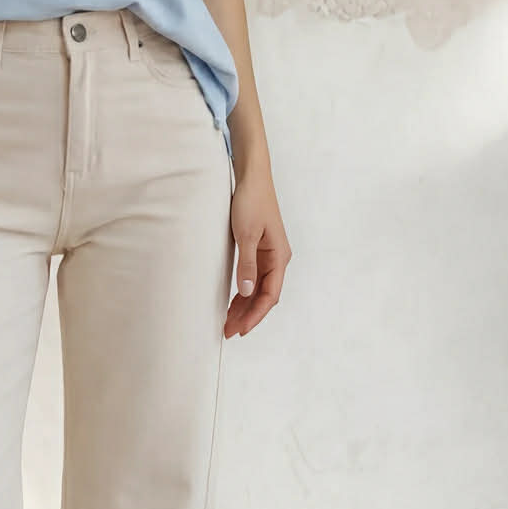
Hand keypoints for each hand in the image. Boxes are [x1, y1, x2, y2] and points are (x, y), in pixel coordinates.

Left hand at [225, 169, 289, 337]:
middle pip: (265, 296)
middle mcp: (277, 259)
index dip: (255, 314)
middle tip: (228, 331)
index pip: (270, 295)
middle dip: (248, 315)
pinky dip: (243, 293)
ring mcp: (268, 255)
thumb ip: (246, 264)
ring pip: (258, 289)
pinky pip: (253, 278)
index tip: (240, 329)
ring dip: (244, 306)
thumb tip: (246, 292)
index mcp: (279, 256)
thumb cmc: (251, 201)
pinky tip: (233, 302)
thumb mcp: (246, 234)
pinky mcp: (258, 249)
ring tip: (227, 323)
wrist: (252, 177)